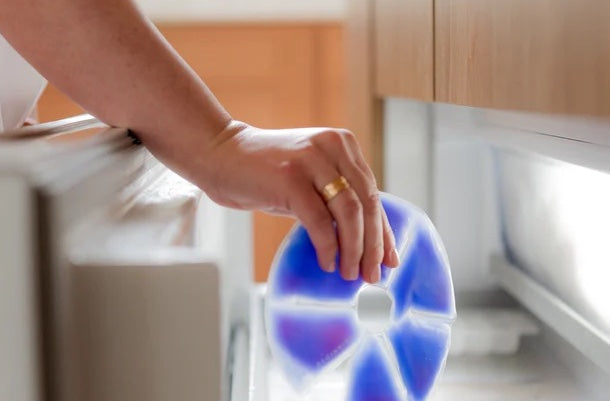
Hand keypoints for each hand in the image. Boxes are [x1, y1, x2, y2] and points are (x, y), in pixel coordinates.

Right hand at [191, 121, 399, 282]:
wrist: (219, 154)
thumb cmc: (264, 172)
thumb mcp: (309, 176)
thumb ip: (335, 196)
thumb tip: (366, 242)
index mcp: (342, 144)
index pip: (373, 193)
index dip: (384, 230)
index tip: (390, 259)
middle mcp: (331, 147)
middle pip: (367, 203)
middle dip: (374, 244)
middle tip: (372, 274)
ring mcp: (311, 160)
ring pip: (349, 212)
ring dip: (354, 249)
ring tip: (350, 273)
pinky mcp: (290, 178)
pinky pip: (320, 221)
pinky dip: (328, 246)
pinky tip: (327, 262)